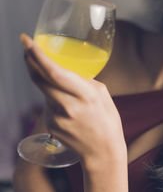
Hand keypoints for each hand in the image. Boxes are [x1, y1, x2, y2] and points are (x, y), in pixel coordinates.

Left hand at [20, 34, 126, 169]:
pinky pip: (47, 105)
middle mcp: (68, 105)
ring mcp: (57, 117)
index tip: (27, 41)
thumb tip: (68, 70)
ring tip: (68, 94)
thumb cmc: (107, 119)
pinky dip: (54, 101)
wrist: (103, 150)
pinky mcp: (51, 126)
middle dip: (30, 61)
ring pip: (44, 92)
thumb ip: (83, 80)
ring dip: (48, 84)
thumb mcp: (102, 94)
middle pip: (39, 79)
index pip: (54, 72)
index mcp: (85, 94)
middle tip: (26, 48)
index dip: (37, 55)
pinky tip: (69, 111)